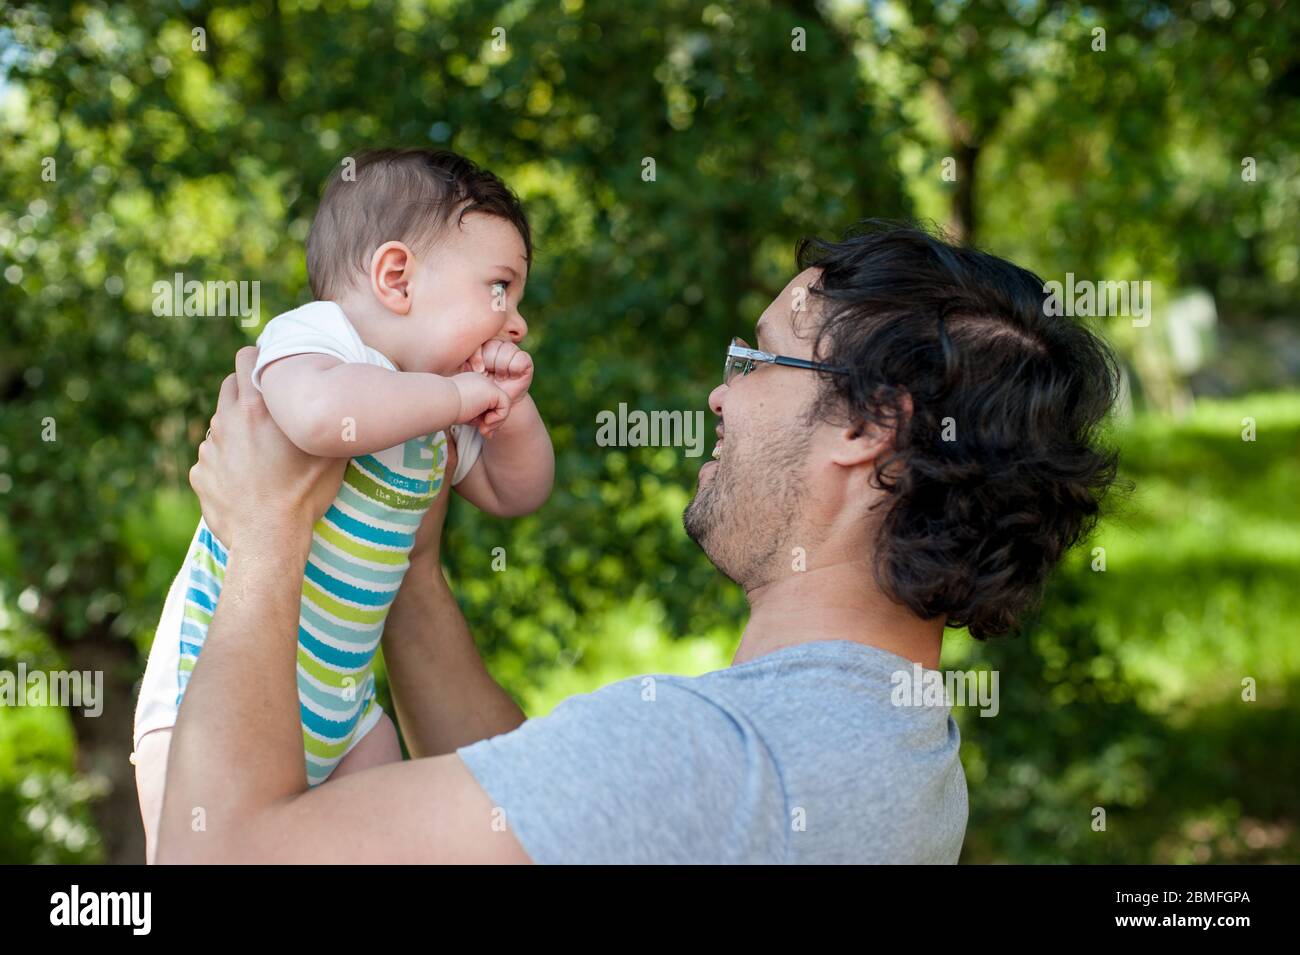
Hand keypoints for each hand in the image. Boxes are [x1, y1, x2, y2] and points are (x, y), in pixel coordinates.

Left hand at [189, 347, 346, 552]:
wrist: (268, 540)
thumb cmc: (303, 495)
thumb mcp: (330, 454)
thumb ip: (328, 421)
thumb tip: (342, 404)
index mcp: (256, 407)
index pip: (246, 358)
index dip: (259, 358)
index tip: (273, 370)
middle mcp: (226, 421)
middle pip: (229, 386)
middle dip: (247, 391)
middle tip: (270, 410)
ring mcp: (208, 448)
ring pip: (220, 424)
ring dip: (237, 429)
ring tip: (261, 454)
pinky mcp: (199, 474)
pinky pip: (212, 458)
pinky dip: (226, 462)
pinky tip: (247, 480)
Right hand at [451, 371, 510, 437]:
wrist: (439, 402)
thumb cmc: (445, 410)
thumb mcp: (464, 414)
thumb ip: (477, 418)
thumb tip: (490, 430)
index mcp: (472, 385)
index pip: (488, 403)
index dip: (488, 419)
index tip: (482, 432)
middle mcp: (481, 381)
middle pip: (497, 404)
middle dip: (494, 422)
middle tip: (484, 432)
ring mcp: (488, 384)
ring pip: (503, 405)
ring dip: (496, 422)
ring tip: (483, 429)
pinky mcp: (493, 390)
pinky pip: (505, 406)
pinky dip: (499, 418)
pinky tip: (486, 422)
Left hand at [465, 340, 533, 403]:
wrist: (497, 403)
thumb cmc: (481, 387)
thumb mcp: (469, 373)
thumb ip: (467, 360)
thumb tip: (470, 356)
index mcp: (483, 345)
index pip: (481, 342)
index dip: (478, 357)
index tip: (477, 372)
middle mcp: (498, 344)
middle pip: (493, 345)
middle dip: (490, 363)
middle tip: (489, 375)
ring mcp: (513, 351)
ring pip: (507, 350)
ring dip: (502, 367)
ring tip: (500, 376)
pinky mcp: (526, 360)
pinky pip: (521, 357)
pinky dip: (514, 368)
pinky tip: (511, 376)